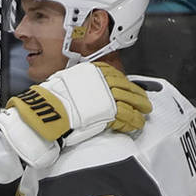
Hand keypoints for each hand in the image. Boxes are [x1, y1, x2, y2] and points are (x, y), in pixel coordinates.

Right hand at [0, 61, 151, 167]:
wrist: (50, 110)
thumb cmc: (52, 98)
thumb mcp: (64, 81)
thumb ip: (76, 83)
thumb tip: (78, 87)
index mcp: (92, 71)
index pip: (114, 74)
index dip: (124, 81)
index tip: (129, 85)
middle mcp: (103, 81)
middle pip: (125, 86)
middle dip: (136, 94)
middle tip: (144, 100)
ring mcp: (108, 96)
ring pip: (130, 100)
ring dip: (139, 107)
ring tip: (144, 112)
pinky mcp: (110, 112)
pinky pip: (126, 116)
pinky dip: (133, 121)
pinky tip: (137, 124)